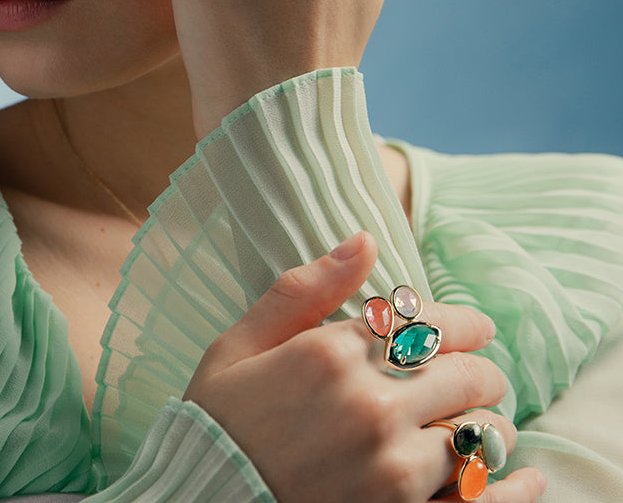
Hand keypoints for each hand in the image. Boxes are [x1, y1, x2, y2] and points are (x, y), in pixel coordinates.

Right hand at [186, 233, 544, 502]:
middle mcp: (369, 403)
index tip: (477, 329)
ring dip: (488, 426)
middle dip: (481, 371)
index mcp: (330, 352)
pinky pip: (477, 496)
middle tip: (482, 376)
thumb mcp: (242, 344)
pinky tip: (515, 478)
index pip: (427, 322)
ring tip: (482, 427)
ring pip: (478, 434)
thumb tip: (364, 239)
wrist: (200, 502)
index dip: (463, 323)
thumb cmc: (219, 424)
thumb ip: (305, 288)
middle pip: (465, 373)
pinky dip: (505, 486)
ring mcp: (389, 467)